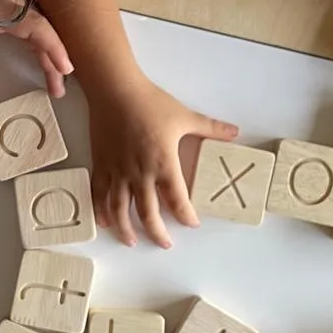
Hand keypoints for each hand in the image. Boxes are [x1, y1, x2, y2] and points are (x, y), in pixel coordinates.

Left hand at [0, 0, 72, 97]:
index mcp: (1, 4)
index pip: (36, 26)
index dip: (53, 47)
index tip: (65, 67)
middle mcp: (14, 1)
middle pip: (42, 31)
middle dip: (53, 61)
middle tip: (58, 91)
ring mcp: (13, 1)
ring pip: (39, 29)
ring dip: (48, 55)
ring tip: (54, 84)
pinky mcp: (7, 2)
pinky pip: (30, 25)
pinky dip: (39, 44)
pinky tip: (42, 61)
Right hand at [89, 76, 237, 248]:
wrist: (115, 90)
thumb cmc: (149, 102)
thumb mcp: (184, 116)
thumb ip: (210, 128)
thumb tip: (234, 132)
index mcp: (163, 163)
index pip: (177, 200)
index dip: (186, 216)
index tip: (191, 224)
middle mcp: (139, 173)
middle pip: (147, 214)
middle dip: (157, 233)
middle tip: (165, 243)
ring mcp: (117, 171)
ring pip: (119, 210)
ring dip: (125, 229)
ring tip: (131, 241)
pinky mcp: (101, 165)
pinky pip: (99, 194)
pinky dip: (101, 211)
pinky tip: (105, 221)